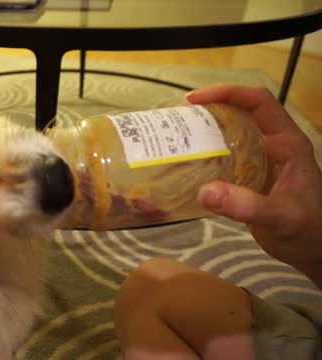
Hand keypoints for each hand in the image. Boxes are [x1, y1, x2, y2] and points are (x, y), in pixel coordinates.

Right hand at [187, 85, 321, 285]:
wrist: (315, 253)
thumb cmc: (308, 231)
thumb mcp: (281, 218)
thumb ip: (248, 206)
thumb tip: (205, 192)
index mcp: (288, 143)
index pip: (259, 102)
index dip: (228, 93)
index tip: (195, 100)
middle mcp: (273, 145)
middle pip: (240, 113)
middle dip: (208, 110)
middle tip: (176, 119)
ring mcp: (260, 161)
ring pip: (229, 134)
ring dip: (203, 131)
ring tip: (175, 136)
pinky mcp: (247, 178)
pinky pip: (223, 158)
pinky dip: (203, 156)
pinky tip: (185, 164)